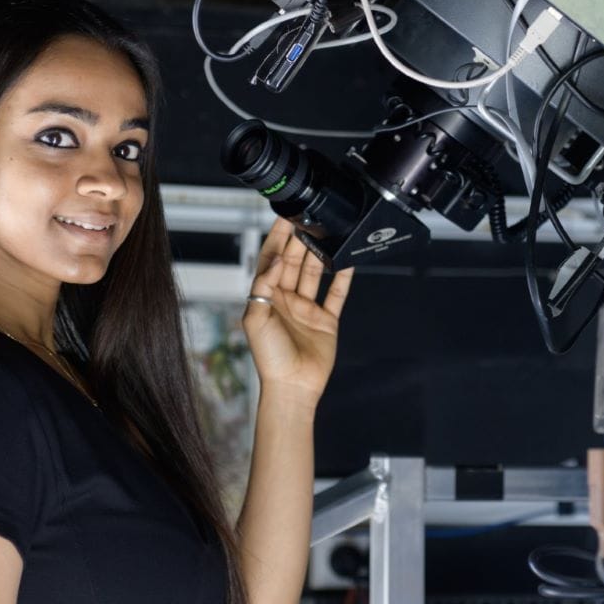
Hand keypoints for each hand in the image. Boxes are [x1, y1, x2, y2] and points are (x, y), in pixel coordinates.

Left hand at [243, 218, 354, 406]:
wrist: (292, 386)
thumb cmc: (269, 358)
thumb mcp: (255, 318)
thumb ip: (263, 285)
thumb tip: (276, 259)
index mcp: (266, 297)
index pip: (271, 260)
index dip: (277, 238)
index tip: (284, 217)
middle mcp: (286, 299)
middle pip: (294, 262)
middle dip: (300, 240)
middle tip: (310, 220)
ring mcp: (307, 309)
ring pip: (315, 273)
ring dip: (320, 254)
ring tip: (328, 233)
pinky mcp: (326, 320)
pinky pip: (336, 294)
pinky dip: (343, 278)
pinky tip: (348, 260)